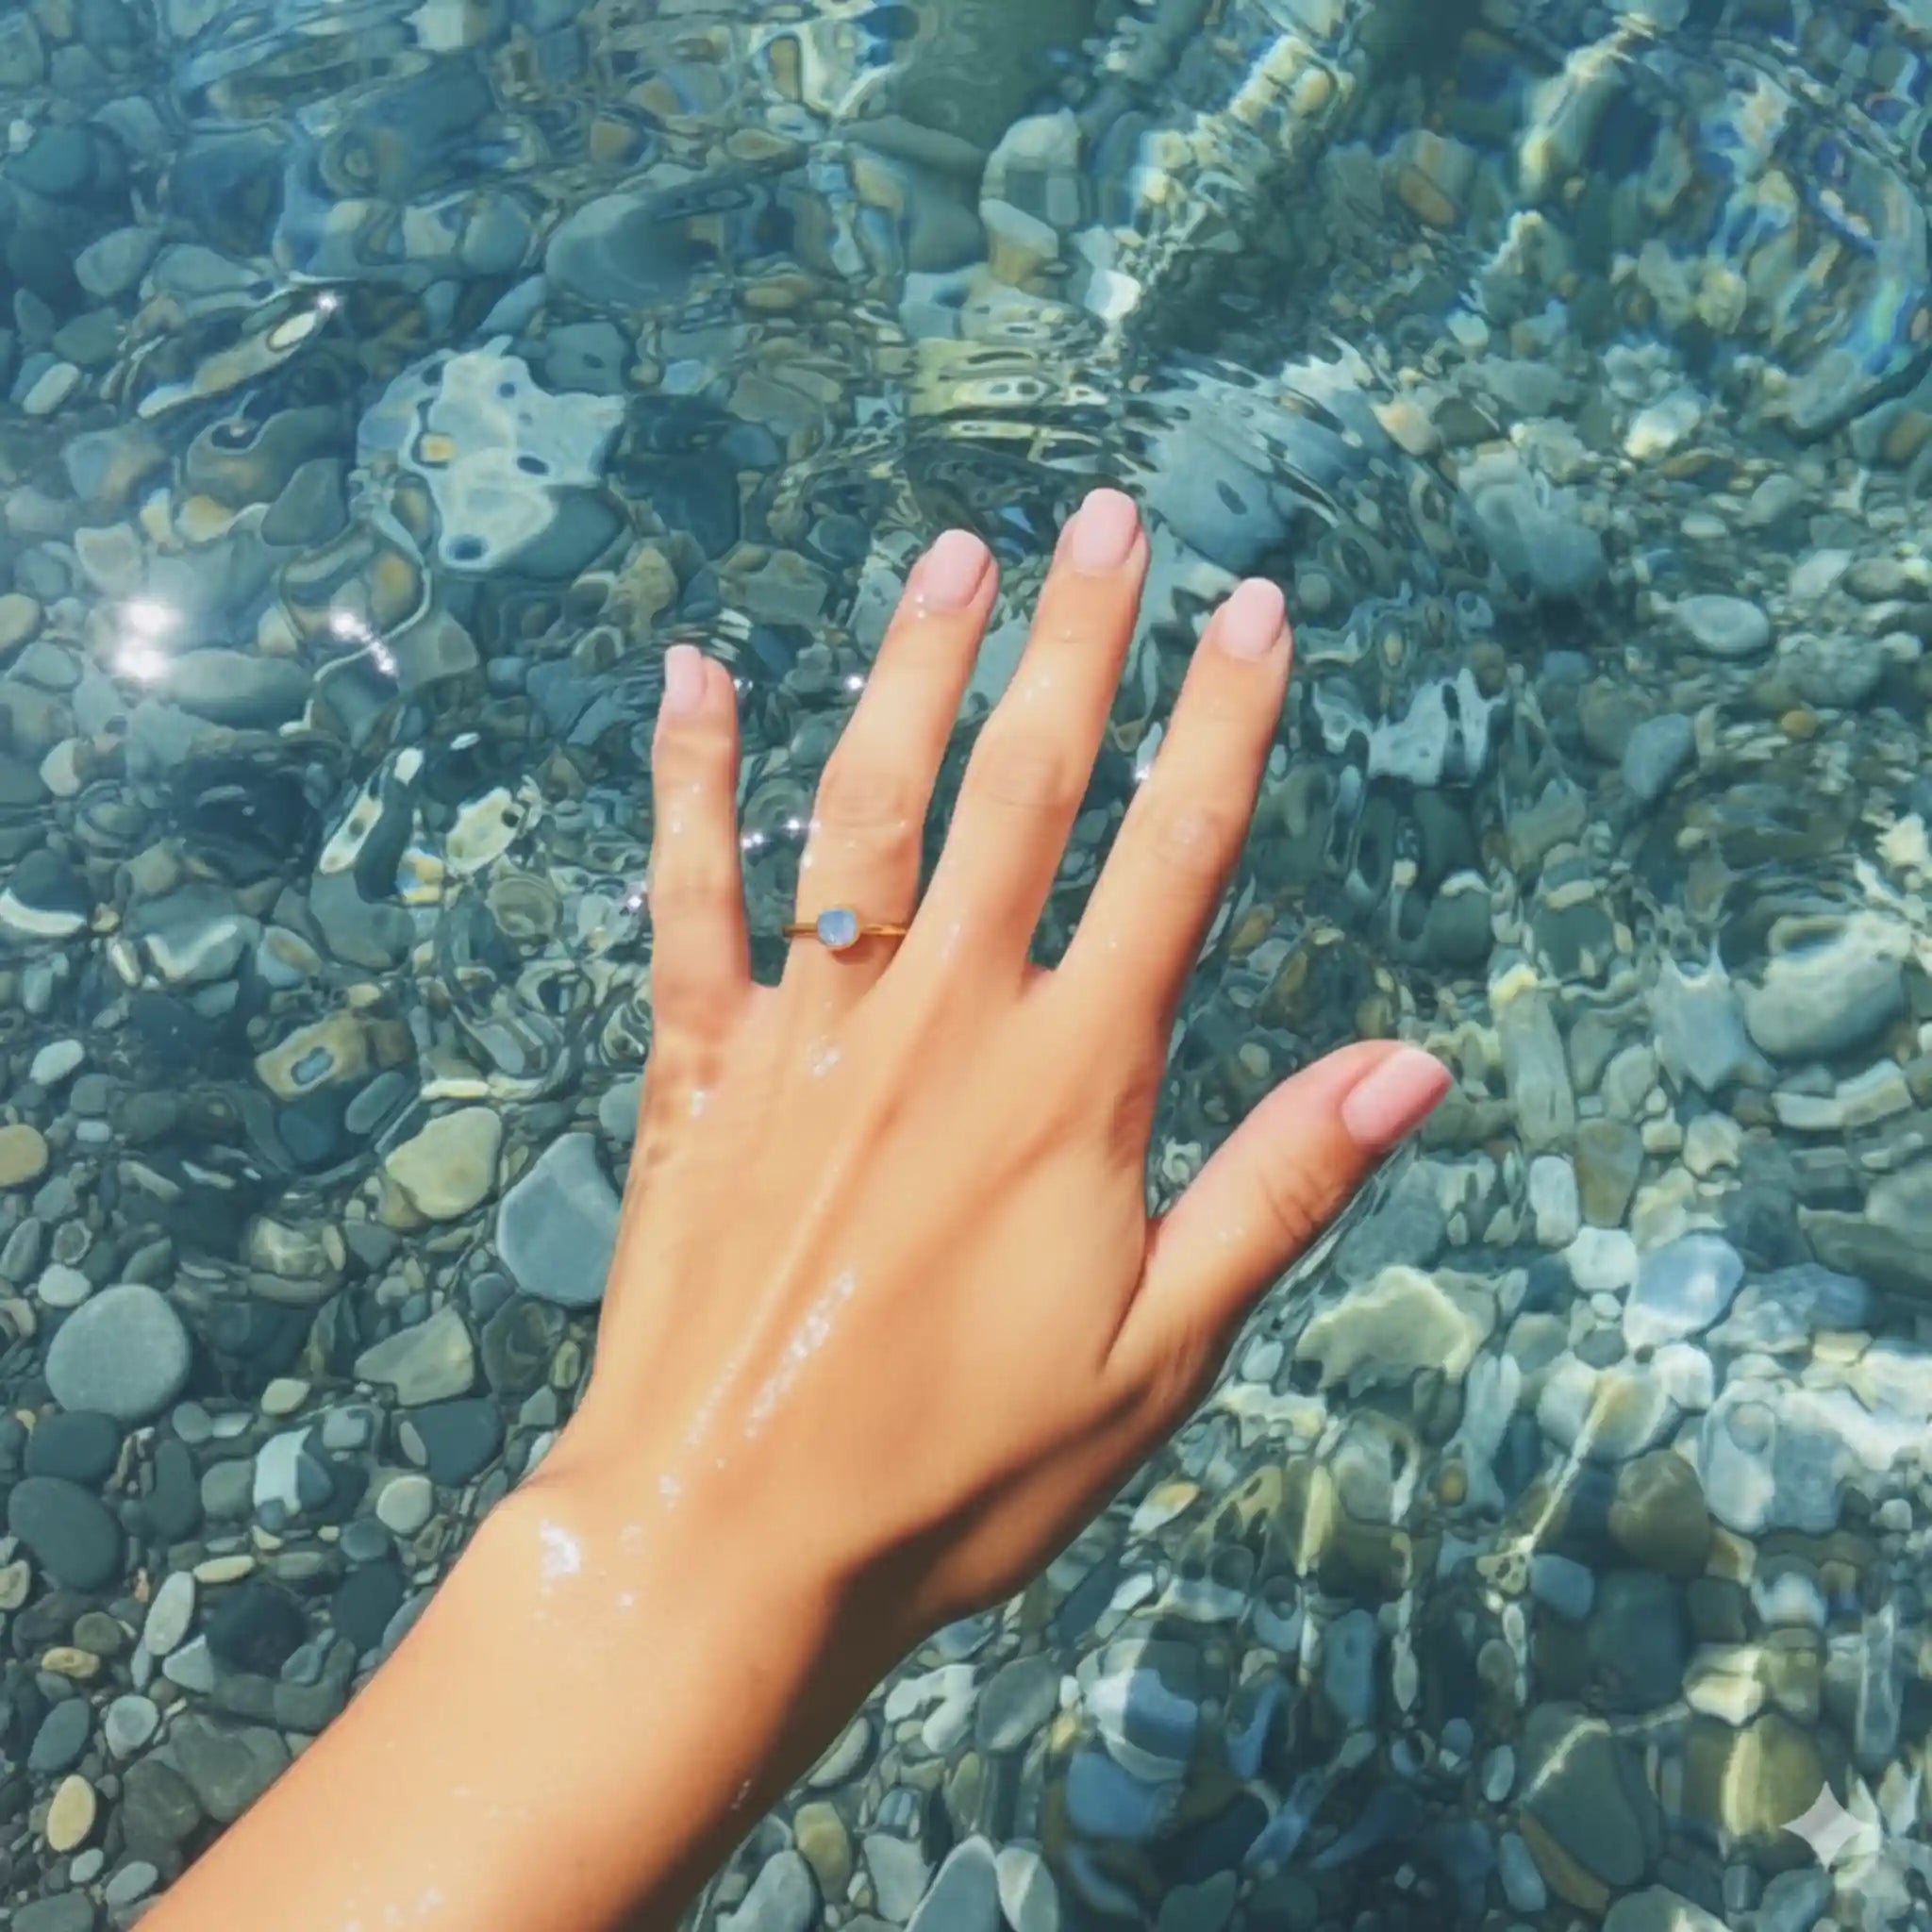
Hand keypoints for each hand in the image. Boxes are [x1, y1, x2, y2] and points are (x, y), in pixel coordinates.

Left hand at [540, 486, 1449, 1659]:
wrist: (733, 1537)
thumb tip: (1410, 1068)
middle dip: (1079, 642)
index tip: (1255, 608)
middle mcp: (944, 1018)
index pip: (1174, 855)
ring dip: (915, 667)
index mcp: (1073, 1080)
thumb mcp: (1161, 1353)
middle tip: (1107, 519)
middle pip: (1027, 787)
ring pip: (868, 804)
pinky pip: (691, 896)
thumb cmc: (963, 1467)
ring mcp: (811, 1031)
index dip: (1224, 722)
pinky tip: (695, 675)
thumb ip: (1280, 1190)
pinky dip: (689, 782)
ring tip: (954, 555)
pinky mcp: (701, 1068)